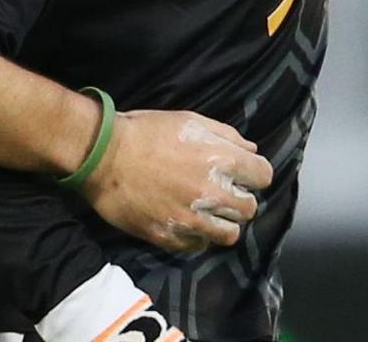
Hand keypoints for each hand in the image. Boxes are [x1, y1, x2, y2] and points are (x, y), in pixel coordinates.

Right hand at [75, 110, 271, 253]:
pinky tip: (185, 222)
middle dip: (239, 199)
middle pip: (249, 208)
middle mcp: (213, 194)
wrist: (103, 155)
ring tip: (207, 213)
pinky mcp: (170, 237)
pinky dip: (196, 236)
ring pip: (229, 235)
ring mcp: (192, 220)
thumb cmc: (146, 132)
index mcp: (222, 161)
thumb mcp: (191, 120)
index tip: (243, 175)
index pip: (264, 177)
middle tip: (222, 193)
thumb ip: (226, 136)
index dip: (254, 174)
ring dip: (222, 223)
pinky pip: (198, 246)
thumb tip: (249, 151)